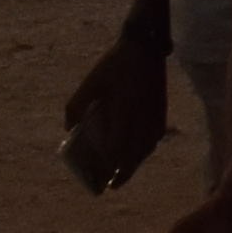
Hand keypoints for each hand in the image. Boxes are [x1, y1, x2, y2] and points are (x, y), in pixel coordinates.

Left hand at [62, 32, 173, 193]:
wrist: (145, 47)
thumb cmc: (113, 65)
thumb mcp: (89, 84)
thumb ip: (75, 108)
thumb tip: (70, 130)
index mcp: (123, 113)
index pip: (116, 150)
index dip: (108, 167)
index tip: (100, 179)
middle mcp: (141, 120)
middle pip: (133, 156)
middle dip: (122, 174)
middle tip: (111, 185)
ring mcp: (154, 117)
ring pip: (145, 150)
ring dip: (134, 164)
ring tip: (124, 174)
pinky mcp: (161, 113)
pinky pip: (154, 140)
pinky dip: (145, 151)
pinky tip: (138, 152)